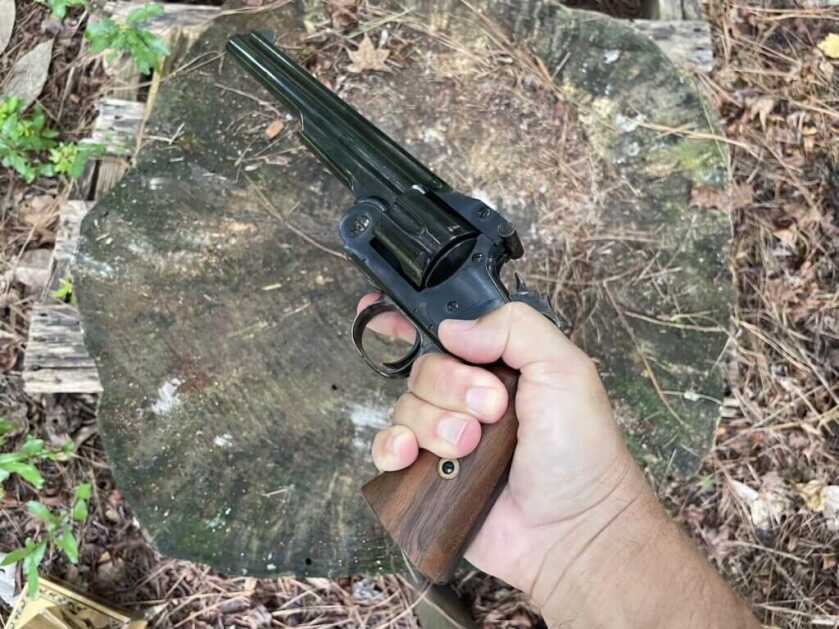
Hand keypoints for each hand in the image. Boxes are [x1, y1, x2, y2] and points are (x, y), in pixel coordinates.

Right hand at [357, 293, 647, 593]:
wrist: (572, 528)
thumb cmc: (580, 451)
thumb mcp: (564, 368)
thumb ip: (514, 328)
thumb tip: (452, 327)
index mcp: (497, 366)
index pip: (445, 333)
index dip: (410, 323)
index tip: (392, 320)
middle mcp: (467, 398)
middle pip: (423, 369)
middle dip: (452, 388)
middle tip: (491, 412)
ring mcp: (445, 437)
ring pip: (405, 409)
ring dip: (434, 426)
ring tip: (469, 448)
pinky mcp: (428, 476)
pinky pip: (386, 450)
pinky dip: (392, 448)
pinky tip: (412, 456)